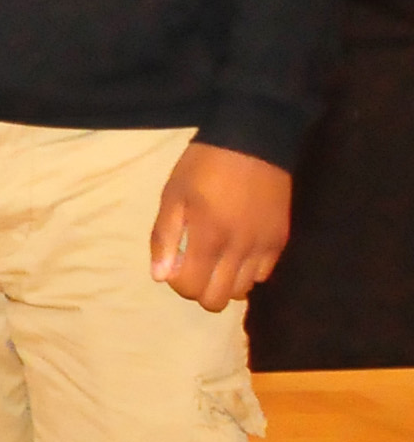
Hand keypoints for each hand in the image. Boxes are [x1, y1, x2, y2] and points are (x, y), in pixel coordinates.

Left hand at [151, 142, 292, 310]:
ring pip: (242, 291)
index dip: (177, 284)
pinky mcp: (280, 240)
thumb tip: (160, 277)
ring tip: (215, 260)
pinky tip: (237, 254)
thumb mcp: (173, 195)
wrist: (254, 142)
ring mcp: (264, 247)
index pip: (192, 287)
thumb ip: (165, 238)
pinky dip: (247, 273)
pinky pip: (263, 275)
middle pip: (219, 299)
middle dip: (200, 290)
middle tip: (193, 267)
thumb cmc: (204, 166)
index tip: (174, 266)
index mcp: (208, 237)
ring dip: (224, 283)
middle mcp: (239, 249)